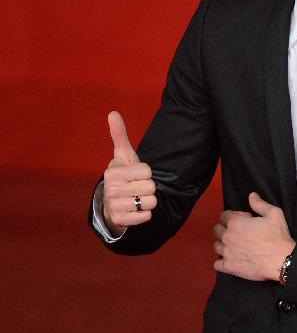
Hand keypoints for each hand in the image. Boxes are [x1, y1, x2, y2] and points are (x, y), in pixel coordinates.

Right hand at [102, 111, 155, 236]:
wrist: (112, 202)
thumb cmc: (123, 175)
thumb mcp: (123, 155)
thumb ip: (120, 135)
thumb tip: (113, 112)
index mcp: (112, 172)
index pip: (148, 171)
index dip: (146, 173)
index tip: (135, 175)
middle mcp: (110, 189)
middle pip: (151, 187)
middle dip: (148, 188)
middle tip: (136, 187)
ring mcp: (114, 206)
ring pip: (150, 202)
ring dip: (147, 201)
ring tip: (135, 198)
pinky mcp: (120, 220)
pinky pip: (146, 216)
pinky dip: (145, 214)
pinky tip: (134, 210)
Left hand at [213, 193, 294, 281]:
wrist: (281, 260)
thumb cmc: (278, 237)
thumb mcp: (274, 213)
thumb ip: (260, 204)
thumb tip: (252, 196)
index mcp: (235, 223)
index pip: (223, 215)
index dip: (234, 216)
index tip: (244, 220)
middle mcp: (227, 237)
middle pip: (217, 230)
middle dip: (226, 229)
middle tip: (239, 233)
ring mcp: (226, 253)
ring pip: (216, 246)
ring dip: (223, 244)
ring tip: (235, 246)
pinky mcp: (229, 267)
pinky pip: (217, 264)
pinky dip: (222, 261)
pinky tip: (232, 259)